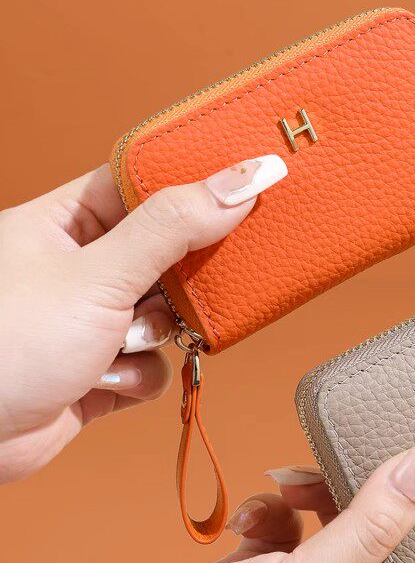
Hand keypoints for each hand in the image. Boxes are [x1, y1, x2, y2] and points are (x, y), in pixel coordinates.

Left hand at [0, 155, 285, 482]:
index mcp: (65, 223)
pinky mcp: (103, 369)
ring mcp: (94, 321)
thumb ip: (173, 228)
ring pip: (166, 315)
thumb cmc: (8, 344)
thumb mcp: (99, 274)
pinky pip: (153, 363)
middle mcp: (81, 269)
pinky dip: (136, 375)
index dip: (191, 185)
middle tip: (188, 283)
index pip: (140, 185)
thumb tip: (243, 181)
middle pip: (166, 254)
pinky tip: (102, 381)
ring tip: (117, 344)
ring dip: (152, 335)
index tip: (244, 187)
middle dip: (180, 281)